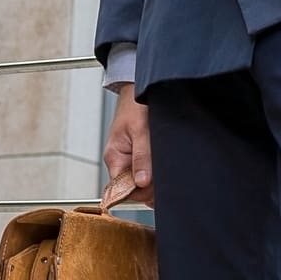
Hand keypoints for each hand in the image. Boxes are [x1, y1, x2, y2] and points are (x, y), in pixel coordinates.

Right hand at [103, 85, 153, 205]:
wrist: (139, 89)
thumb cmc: (135, 105)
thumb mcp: (141, 130)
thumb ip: (142, 157)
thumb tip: (142, 183)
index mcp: (114, 157)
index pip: (122, 188)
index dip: (140, 191)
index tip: (155, 185)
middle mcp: (120, 162)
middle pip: (135, 189)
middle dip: (151, 185)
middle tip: (165, 172)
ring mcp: (129, 161)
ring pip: (143, 182)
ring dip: (156, 178)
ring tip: (166, 164)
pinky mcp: (139, 157)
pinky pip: (148, 172)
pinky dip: (157, 171)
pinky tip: (164, 163)